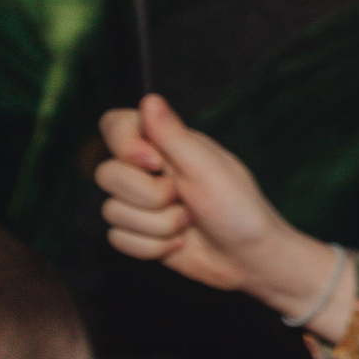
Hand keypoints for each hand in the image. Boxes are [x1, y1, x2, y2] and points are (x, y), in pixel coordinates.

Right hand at [96, 97, 353, 337]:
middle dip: (149, 196)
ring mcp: (140, 203)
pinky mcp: (139, 232)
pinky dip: (153, 247)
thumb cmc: (240, 210)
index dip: (124, 144)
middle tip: (186, 200)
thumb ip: (173, 135)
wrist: (252, 259)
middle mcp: (147, 171)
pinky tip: (180, 243)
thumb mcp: (208, 169)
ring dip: (159, 225)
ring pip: (111, 212)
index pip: (114, 125)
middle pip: (106, 174)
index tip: (154, 162)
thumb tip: (149, 98)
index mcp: (165, 144)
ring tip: (189, 224)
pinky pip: (118, 239)